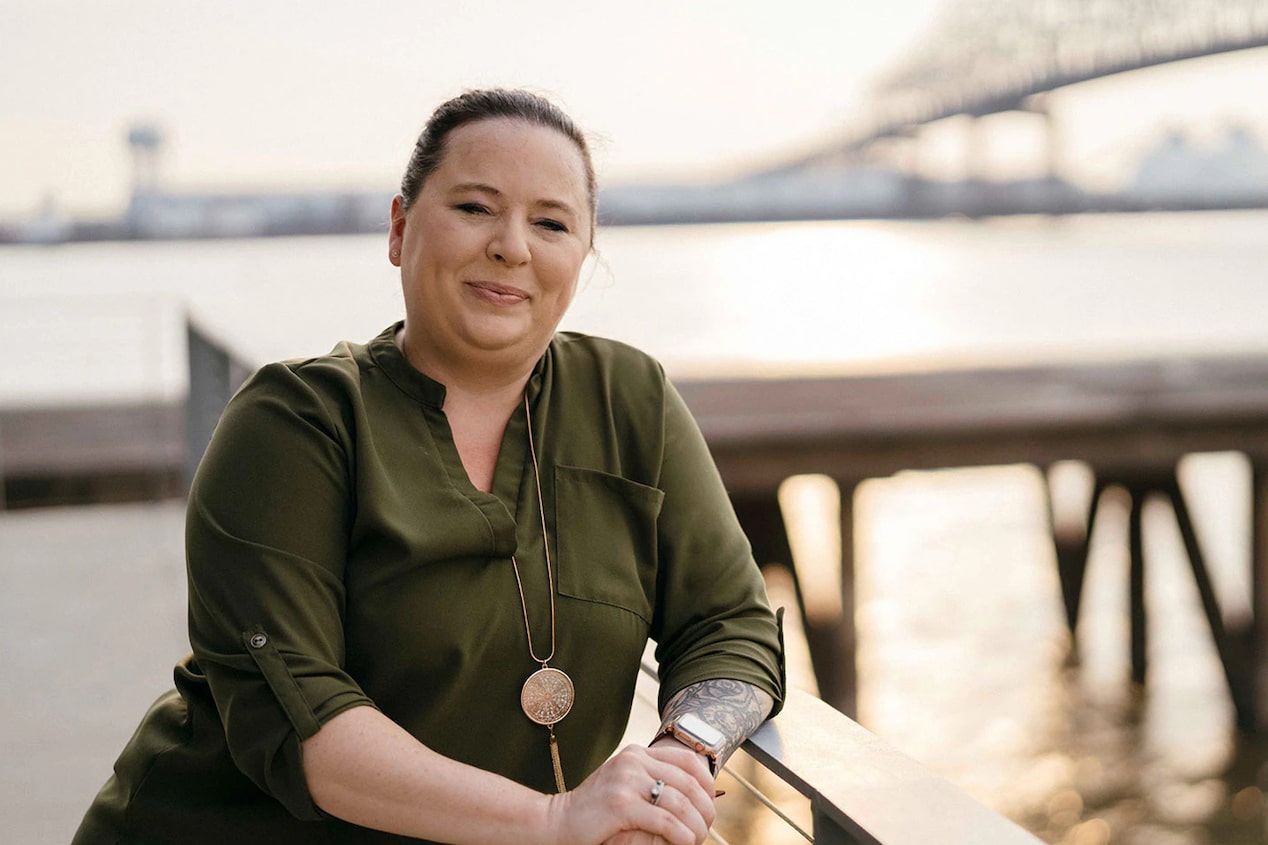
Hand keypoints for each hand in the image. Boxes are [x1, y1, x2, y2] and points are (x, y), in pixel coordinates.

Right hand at [546, 743, 716, 844]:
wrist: (555, 823)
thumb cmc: (594, 812)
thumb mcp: (625, 786)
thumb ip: (650, 781)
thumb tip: (693, 791)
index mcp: (636, 753)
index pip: (686, 759)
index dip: (706, 781)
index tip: (710, 803)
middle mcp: (633, 761)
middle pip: (688, 781)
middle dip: (705, 808)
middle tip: (707, 827)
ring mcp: (626, 780)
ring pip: (681, 803)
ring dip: (696, 826)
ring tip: (697, 840)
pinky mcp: (622, 804)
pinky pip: (666, 822)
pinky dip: (682, 836)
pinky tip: (685, 844)